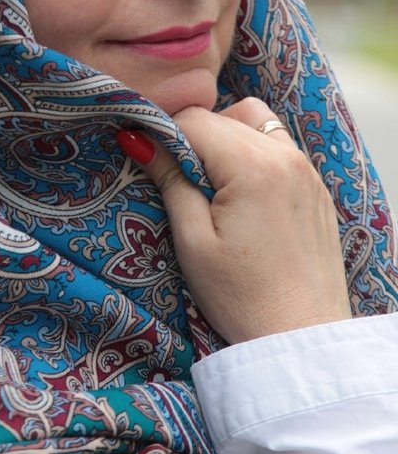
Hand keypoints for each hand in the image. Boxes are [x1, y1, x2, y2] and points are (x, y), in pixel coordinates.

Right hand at [118, 98, 351, 343]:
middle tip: (175, 178)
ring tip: (210, 182)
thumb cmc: (241, 297)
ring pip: (255, 121)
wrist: (301, 337)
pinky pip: (278, 145)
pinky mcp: (316, 187)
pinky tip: (240, 193)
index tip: (144, 157)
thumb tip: (138, 139)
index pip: (194, 120)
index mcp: (253, 166)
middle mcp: (286, 156)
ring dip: (225, 137)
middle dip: (192, 136)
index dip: (162, 133)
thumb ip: (170, 181)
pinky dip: (253, 151)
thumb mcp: (192, 241)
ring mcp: (306, 170)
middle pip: (224, 116)